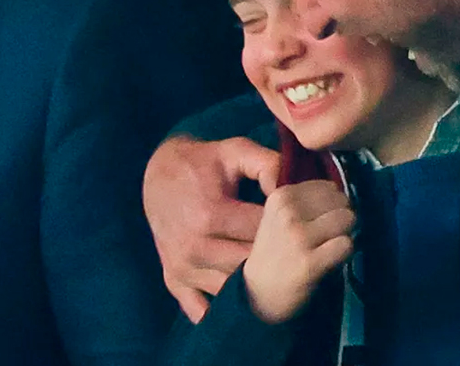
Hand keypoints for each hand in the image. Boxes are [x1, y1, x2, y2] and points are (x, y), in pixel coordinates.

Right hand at [142, 135, 279, 321]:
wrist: (158, 175)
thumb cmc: (204, 162)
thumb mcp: (236, 150)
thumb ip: (269, 164)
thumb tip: (292, 188)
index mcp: (211, 214)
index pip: (264, 235)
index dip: (287, 232)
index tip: (301, 228)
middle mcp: (194, 247)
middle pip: (250, 267)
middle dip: (276, 261)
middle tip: (294, 254)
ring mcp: (182, 268)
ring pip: (231, 291)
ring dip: (254, 285)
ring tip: (274, 273)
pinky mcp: (173, 280)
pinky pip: (200, 309)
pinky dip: (222, 308)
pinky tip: (242, 297)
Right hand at [242, 181, 355, 323]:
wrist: (258, 293)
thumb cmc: (277, 252)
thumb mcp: (281, 216)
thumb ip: (308, 201)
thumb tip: (345, 196)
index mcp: (281, 196)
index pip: (329, 187)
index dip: (333, 204)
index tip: (322, 221)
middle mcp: (288, 212)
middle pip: (341, 201)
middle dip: (341, 218)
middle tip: (329, 236)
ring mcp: (298, 237)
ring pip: (347, 219)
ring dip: (345, 234)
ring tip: (330, 247)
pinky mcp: (310, 262)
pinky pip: (346, 245)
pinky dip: (345, 253)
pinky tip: (331, 260)